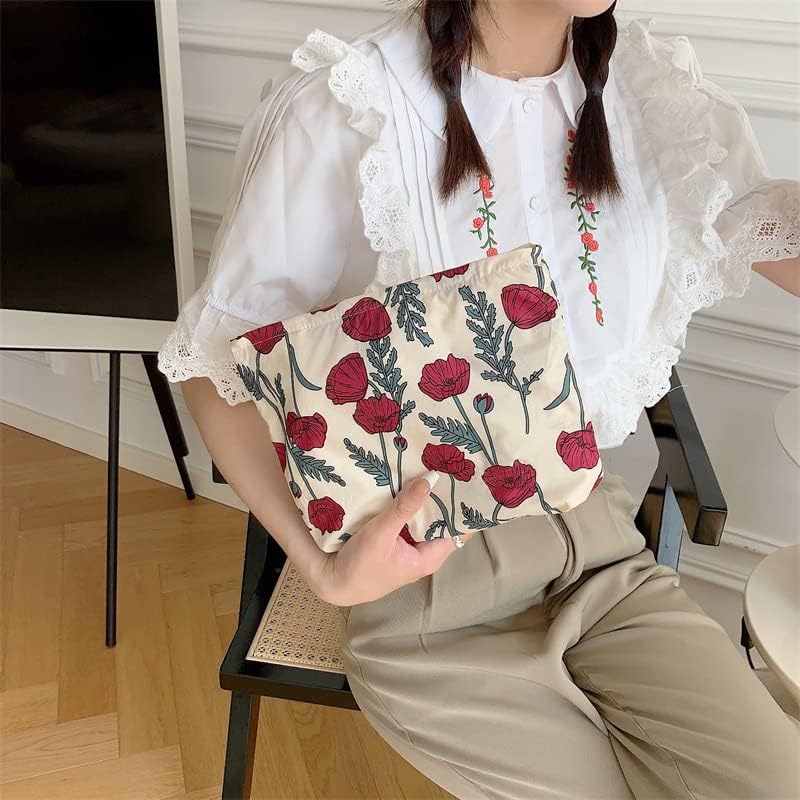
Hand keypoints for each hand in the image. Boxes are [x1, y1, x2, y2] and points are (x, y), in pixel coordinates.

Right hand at [308, 471, 473, 605]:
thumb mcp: (381, 534)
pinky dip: (410, 502)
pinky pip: (409, 518)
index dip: (467, 508)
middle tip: (453, 465)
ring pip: (425, 517)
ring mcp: (410, 545)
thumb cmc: (360, 566)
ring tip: (435, 465)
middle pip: (443, 520)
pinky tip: (410, 481)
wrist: (332, 581)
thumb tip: (429, 480)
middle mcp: (424, 551)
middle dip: (446, 496)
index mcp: (430, 556)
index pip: (459, 529)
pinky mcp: (396, 540)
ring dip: (426, 497)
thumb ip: (405, 508)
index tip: (471, 482)